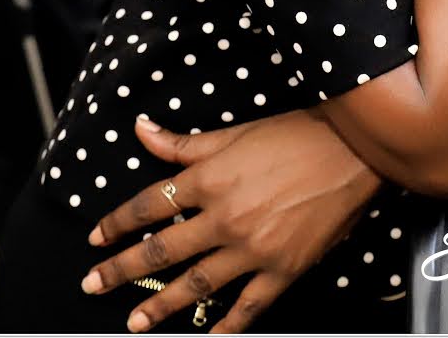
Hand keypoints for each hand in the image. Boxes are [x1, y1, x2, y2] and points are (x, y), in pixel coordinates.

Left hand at [80, 113, 381, 333]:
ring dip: (159, 305)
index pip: (148, 206)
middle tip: (93, 285)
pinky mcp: (282, 270)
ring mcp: (252, 249)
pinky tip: (207, 334)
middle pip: (161, 250)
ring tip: (135, 321)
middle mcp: (224, 218)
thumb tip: (141, 130)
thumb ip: (183, 142)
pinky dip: (225, 325)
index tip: (97, 238)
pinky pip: (247, 306)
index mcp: (209, 180)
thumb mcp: (233, 133)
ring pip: (195, 284)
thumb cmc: (296, 135)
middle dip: (121, 270)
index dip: (117, 224)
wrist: (353, 152)